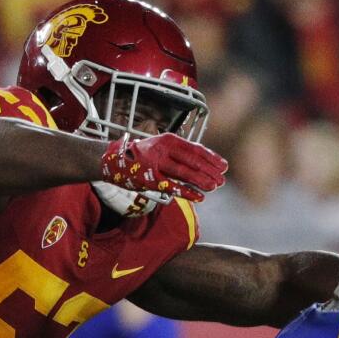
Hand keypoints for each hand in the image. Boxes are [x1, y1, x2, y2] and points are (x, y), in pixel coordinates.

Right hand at [99, 133, 227, 202]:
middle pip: (193, 161)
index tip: (224, 166)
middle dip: (210, 171)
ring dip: (202, 181)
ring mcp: (155, 164)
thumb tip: (208, 161)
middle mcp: (163, 149)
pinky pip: (172, 186)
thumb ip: (182, 153)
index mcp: (169, 139)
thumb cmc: (143, 154)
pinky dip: (187, 192)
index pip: (196, 149)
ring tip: (214, 187)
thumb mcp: (162, 147)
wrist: (114, 160)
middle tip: (222, 180)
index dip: (211, 158)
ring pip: (185, 173)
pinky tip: (199, 197)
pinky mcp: (150, 179)